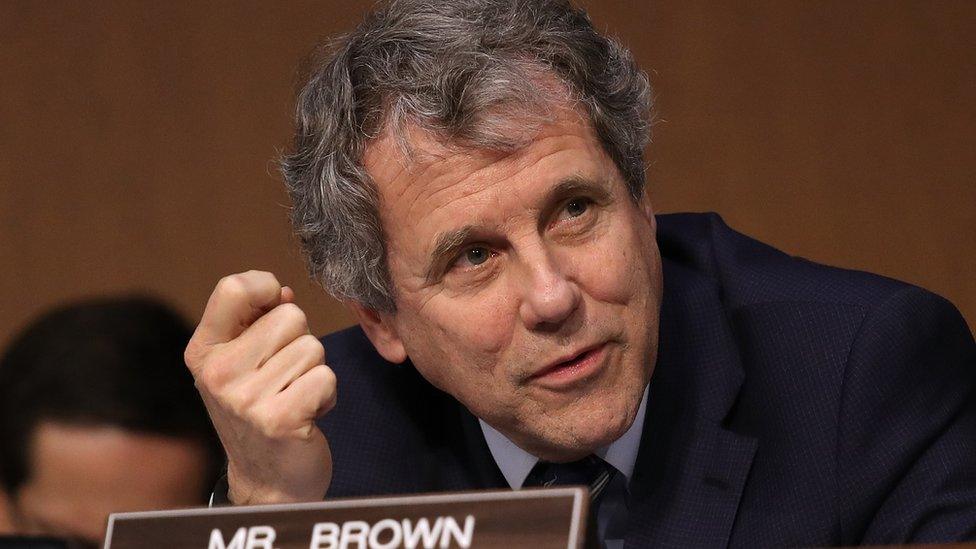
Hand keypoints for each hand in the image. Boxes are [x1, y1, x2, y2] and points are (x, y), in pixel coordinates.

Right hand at [185, 270, 335, 503]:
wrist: (266, 480)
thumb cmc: (259, 411)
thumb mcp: (243, 362)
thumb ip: (257, 320)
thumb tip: (283, 292)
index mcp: (204, 351)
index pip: (233, 287)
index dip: (265, 288)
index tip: (273, 308)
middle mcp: (218, 373)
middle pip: (290, 316)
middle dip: (299, 341)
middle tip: (284, 376)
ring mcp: (246, 399)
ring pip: (312, 347)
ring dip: (314, 371)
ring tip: (294, 396)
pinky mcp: (279, 419)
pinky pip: (325, 376)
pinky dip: (326, 394)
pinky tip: (307, 414)